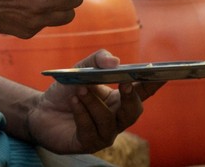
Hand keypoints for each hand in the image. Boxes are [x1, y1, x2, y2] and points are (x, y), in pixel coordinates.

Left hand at [27, 50, 164, 153]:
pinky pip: (90, 131)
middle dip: (131, 97)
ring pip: (108, 121)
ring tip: (81, 89)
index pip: (141, 93)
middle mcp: (115, 119)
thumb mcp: (79, 70)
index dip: (153, 84)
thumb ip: (96, 61)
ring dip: (94, 103)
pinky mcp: (87, 143)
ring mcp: (103, 134)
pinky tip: (73, 102)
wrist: (41, 111)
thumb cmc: (66, 91)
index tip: (163, 74)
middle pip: (132, 112)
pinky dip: (82, 114)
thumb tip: (115, 61)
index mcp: (118, 100)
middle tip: (123, 82)